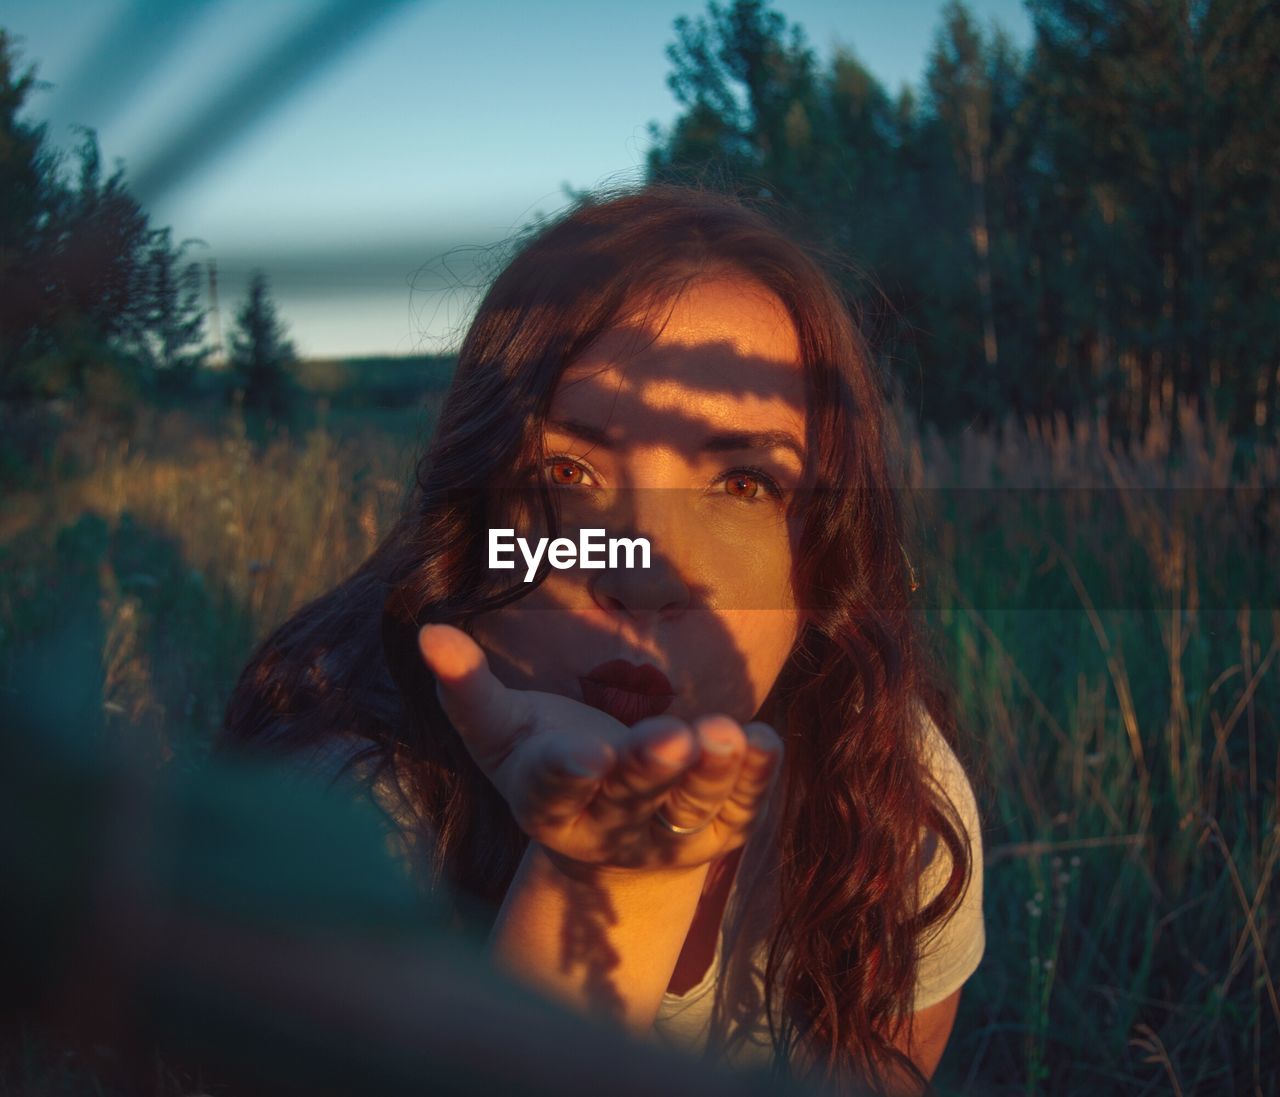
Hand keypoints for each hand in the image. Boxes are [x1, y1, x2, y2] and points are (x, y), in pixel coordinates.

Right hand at [417, 624, 781, 870]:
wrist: (607, 833)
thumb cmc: (545, 758)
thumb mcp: (502, 729)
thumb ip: (467, 686)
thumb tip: (428, 629)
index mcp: (547, 801)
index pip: (554, 789)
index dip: (570, 773)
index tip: (588, 754)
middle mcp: (607, 827)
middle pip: (630, 796)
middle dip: (651, 766)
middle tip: (675, 735)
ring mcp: (664, 836)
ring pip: (689, 806)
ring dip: (711, 772)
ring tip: (726, 733)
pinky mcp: (714, 834)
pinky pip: (739, 807)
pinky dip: (755, 778)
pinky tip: (765, 740)